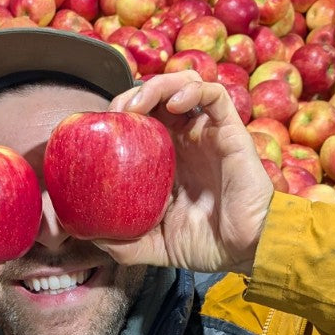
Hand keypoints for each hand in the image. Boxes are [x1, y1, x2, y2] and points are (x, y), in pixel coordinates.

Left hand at [100, 72, 273, 274]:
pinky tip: (173, 104)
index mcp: (166, 159)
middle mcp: (186, 140)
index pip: (139, 121)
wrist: (246, 251)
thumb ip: (123, 243)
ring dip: (156, 85)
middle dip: (130, 96)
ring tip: (137, 106)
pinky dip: (191, 89)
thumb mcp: (152, 245)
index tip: (97, 130)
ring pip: (184, 83)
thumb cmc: (204, 244)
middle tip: (114, 115)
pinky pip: (214, 94)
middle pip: (156, 96)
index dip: (117, 116)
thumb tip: (88, 235)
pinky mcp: (230, 130)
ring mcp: (208, 132)